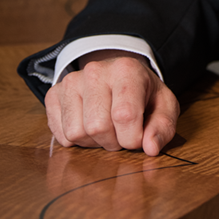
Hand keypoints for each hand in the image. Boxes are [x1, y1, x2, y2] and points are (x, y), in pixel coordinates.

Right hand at [45, 49, 179, 155]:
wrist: (119, 77)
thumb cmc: (144, 94)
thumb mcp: (164, 107)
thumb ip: (162, 127)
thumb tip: (150, 148)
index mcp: (127, 70)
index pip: (124, 116)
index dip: (132, 138)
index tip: (138, 135)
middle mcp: (96, 71)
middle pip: (98, 127)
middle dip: (113, 141)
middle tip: (121, 131)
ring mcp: (71, 81)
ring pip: (76, 133)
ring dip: (94, 141)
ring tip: (105, 127)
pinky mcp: (54, 94)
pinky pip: (60, 134)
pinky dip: (75, 140)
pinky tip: (88, 125)